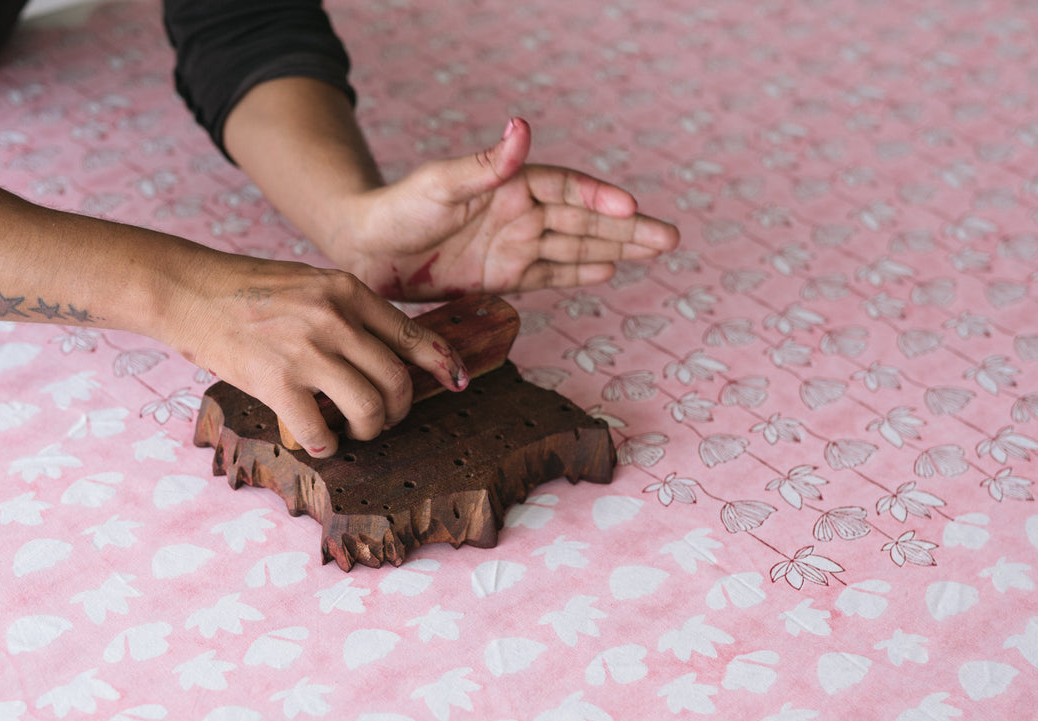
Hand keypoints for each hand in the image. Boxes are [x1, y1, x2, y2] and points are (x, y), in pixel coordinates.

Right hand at [163, 253, 465, 456]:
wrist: (188, 289)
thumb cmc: (247, 291)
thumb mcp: (310, 284)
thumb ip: (347, 311)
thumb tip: (384, 350)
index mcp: (348, 291)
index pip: (413, 334)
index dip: (444, 364)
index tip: (459, 381)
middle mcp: (335, 319)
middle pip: (398, 381)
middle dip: (399, 410)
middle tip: (384, 418)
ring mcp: (308, 351)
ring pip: (370, 409)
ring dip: (369, 431)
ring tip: (354, 432)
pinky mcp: (277, 382)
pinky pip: (321, 431)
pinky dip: (325, 445)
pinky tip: (317, 441)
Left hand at [330, 118, 680, 300]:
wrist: (367, 251)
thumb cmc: (398, 210)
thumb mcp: (441, 183)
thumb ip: (485, 163)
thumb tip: (521, 127)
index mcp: (509, 184)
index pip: (566, 188)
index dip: (598, 197)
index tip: (630, 207)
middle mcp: (519, 212)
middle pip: (584, 219)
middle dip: (628, 227)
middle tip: (670, 236)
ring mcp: (514, 244)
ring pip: (576, 247)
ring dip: (617, 249)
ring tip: (657, 250)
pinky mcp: (503, 276)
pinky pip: (551, 275)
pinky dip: (580, 273)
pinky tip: (612, 270)